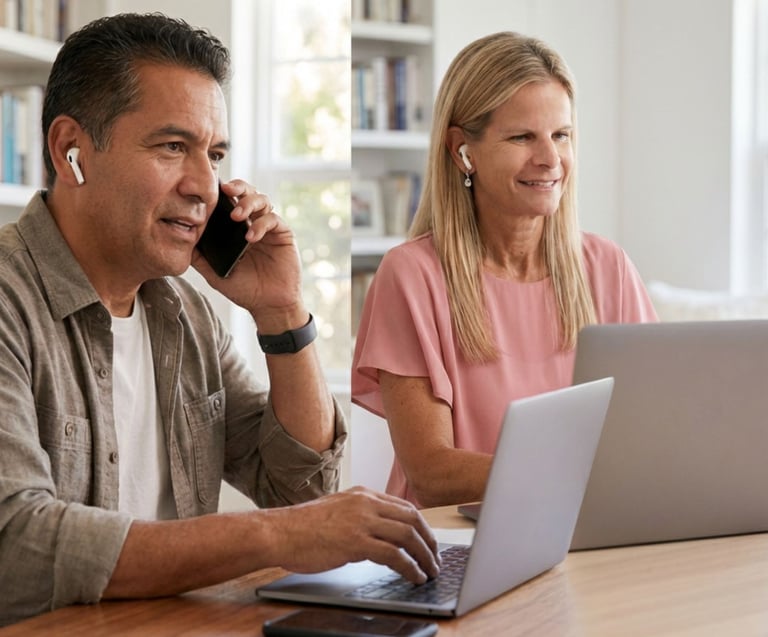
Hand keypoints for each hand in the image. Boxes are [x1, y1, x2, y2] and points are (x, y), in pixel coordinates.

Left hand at [191, 179, 302, 322]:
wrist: (268, 305)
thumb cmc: (244, 289)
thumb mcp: (214, 272)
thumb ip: (199, 256)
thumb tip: (179, 238)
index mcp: (235, 228)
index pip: (229, 200)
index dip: (221, 192)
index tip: (208, 190)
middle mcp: (253, 222)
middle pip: (247, 192)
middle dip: (237, 187)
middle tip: (226, 190)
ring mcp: (268, 228)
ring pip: (262, 200)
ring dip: (248, 203)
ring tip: (237, 216)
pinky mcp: (283, 234)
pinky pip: (273, 220)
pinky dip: (261, 225)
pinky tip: (251, 237)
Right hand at [267, 487, 440, 583]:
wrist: (279, 532)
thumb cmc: (302, 527)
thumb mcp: (337, 510)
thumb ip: (359, 515)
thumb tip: (379, 532)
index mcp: (362, 494)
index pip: (404, 507)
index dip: (421, 526)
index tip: (429, 541)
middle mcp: (366, 503)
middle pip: (412, 519)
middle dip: (429, 541)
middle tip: (436, 558)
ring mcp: (362, 521)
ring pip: (408, 536)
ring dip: (424, 556)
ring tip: (431, 571)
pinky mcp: (356, 542)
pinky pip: (394, 555)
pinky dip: (410, 567)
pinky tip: (414, 576)